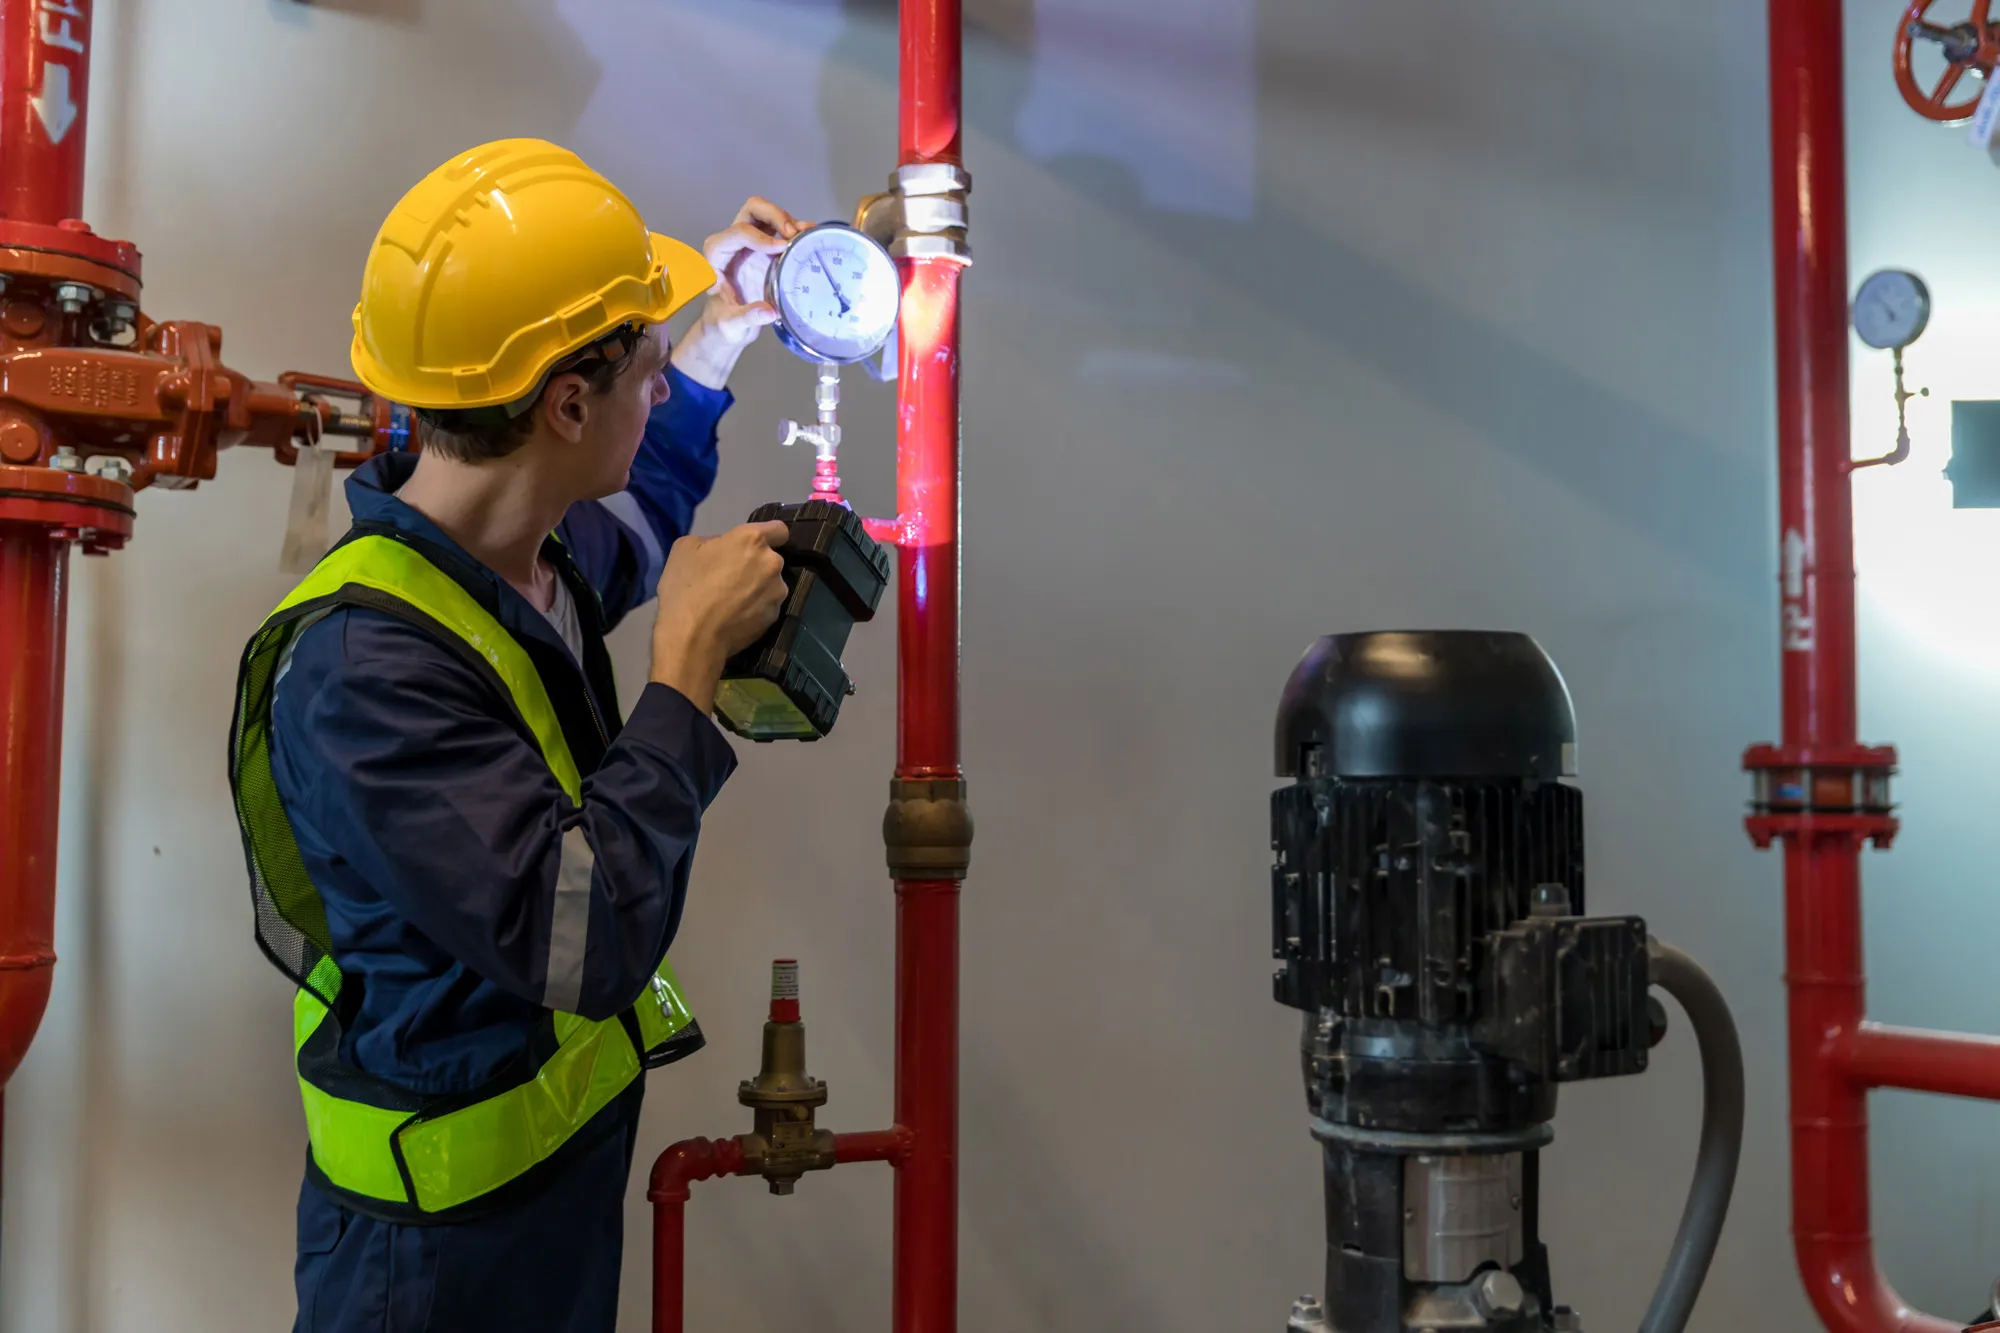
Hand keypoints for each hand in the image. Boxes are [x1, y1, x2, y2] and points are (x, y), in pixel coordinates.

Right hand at [650, 520, 790, 712]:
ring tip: (732, 601)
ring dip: (758, 587)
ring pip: (771, 584)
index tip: (753, 546)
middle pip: (771, 559)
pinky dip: (756, 608)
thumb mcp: (685, 548)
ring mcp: (777, 592)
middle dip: (756, 564)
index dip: (769, 535)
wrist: (693, 637)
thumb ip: (712, 541)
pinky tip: (736, 616)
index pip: (779, 529)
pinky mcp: (775, 616)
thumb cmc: (686, 587)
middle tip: (731, 577)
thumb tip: (722, 548)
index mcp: (752, 540)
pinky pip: (767, 605)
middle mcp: (772, 563)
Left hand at [671, 197, 809, 390]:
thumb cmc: (724, 323)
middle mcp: (733, 243)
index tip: (782, 249)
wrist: (730, 327)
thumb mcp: (731, 325)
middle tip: (793, 233)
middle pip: (753, 209)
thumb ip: (746, 317)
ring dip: (788, 220)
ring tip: (805, 235)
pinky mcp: (767, 249)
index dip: (761, 237)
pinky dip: (797, 229)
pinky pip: (782, 229)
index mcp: (717, 255)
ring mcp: (752, 243)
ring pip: (769, 213)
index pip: (739, 232)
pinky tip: (809, 237)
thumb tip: (769, 312)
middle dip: (775, 216)